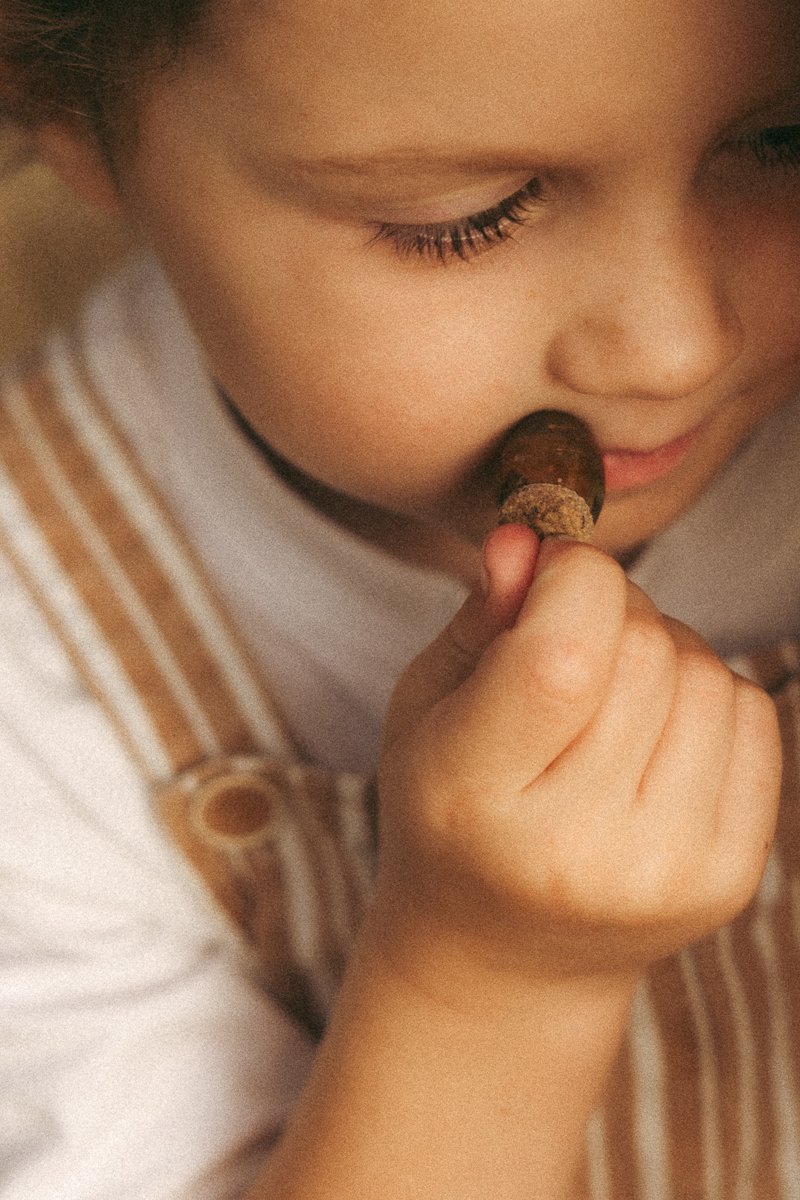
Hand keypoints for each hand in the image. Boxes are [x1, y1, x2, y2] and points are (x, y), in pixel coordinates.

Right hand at [376, 524, 780, 990]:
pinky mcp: (728, 878)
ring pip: (705, 672)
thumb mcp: (427, 708)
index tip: (549, 575)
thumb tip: (531, 538)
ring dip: (662, 652)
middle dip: (612, 611)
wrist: (503, 958)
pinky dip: (707, 697)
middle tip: (571, 644)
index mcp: (475, 798)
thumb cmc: (452, 813)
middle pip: (644, 650)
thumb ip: (482, 617)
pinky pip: (751, 715)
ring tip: (610, 700)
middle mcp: (575, 849)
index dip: (571, 580)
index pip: (564, 656)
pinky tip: (655, 735)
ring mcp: (663, 871)